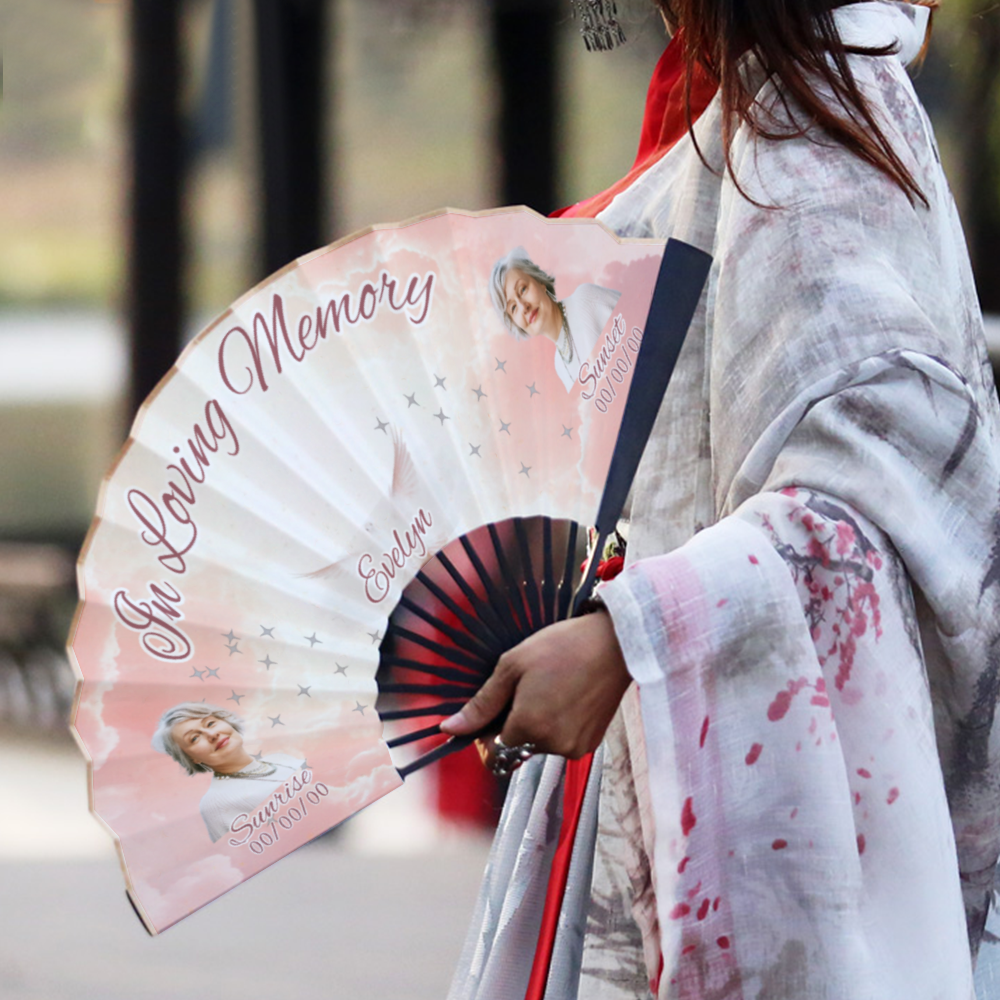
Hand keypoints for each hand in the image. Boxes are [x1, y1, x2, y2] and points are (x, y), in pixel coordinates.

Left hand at [439, 609, 630, 760]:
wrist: (616, 644)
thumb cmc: (562, 647)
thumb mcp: (513, 665)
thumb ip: (482, 703)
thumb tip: (450, 728)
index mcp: (529, 727)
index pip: (492, 752)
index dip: (485, 734)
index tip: (493, 711)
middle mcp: (552, 746)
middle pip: (515, 748)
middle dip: (512, 725)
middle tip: (524, 689)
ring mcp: (574, 748)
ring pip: (538, 746)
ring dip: (535, 725)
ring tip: (549, 688)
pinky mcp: (590, 744)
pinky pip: (560, 742)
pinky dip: (556, 726)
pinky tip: (566, 697)